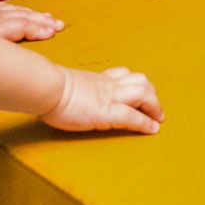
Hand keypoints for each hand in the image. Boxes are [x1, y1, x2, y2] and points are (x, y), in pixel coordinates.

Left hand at [0, 0, 62, 42]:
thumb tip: (9, 66)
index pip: (23, 26)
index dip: (38, 29)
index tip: (52, 33)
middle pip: (23, 16)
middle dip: (43, 20)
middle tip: (59, 24)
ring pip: (15, 10)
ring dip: (33, 13)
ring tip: (48, 16)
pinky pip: (2, 6)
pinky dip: (15, 8)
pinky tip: (19, 9)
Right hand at [43, 66, 163, 133]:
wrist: (47, 88)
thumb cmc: (47, 89)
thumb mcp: (63, 86)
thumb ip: (69, 90)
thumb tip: (59, 97)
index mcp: (97, 79)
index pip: (123, 75)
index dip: (134, 83)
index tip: (141, 91)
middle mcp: (107, 85)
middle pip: (140, 81)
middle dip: (152, 94)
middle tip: (155, 108)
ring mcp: (109, 98)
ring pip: (143, 94)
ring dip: (154, 106)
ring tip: (157, 118)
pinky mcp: (107, 113)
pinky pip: (132, 117)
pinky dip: (145, 123)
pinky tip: (152, 129)